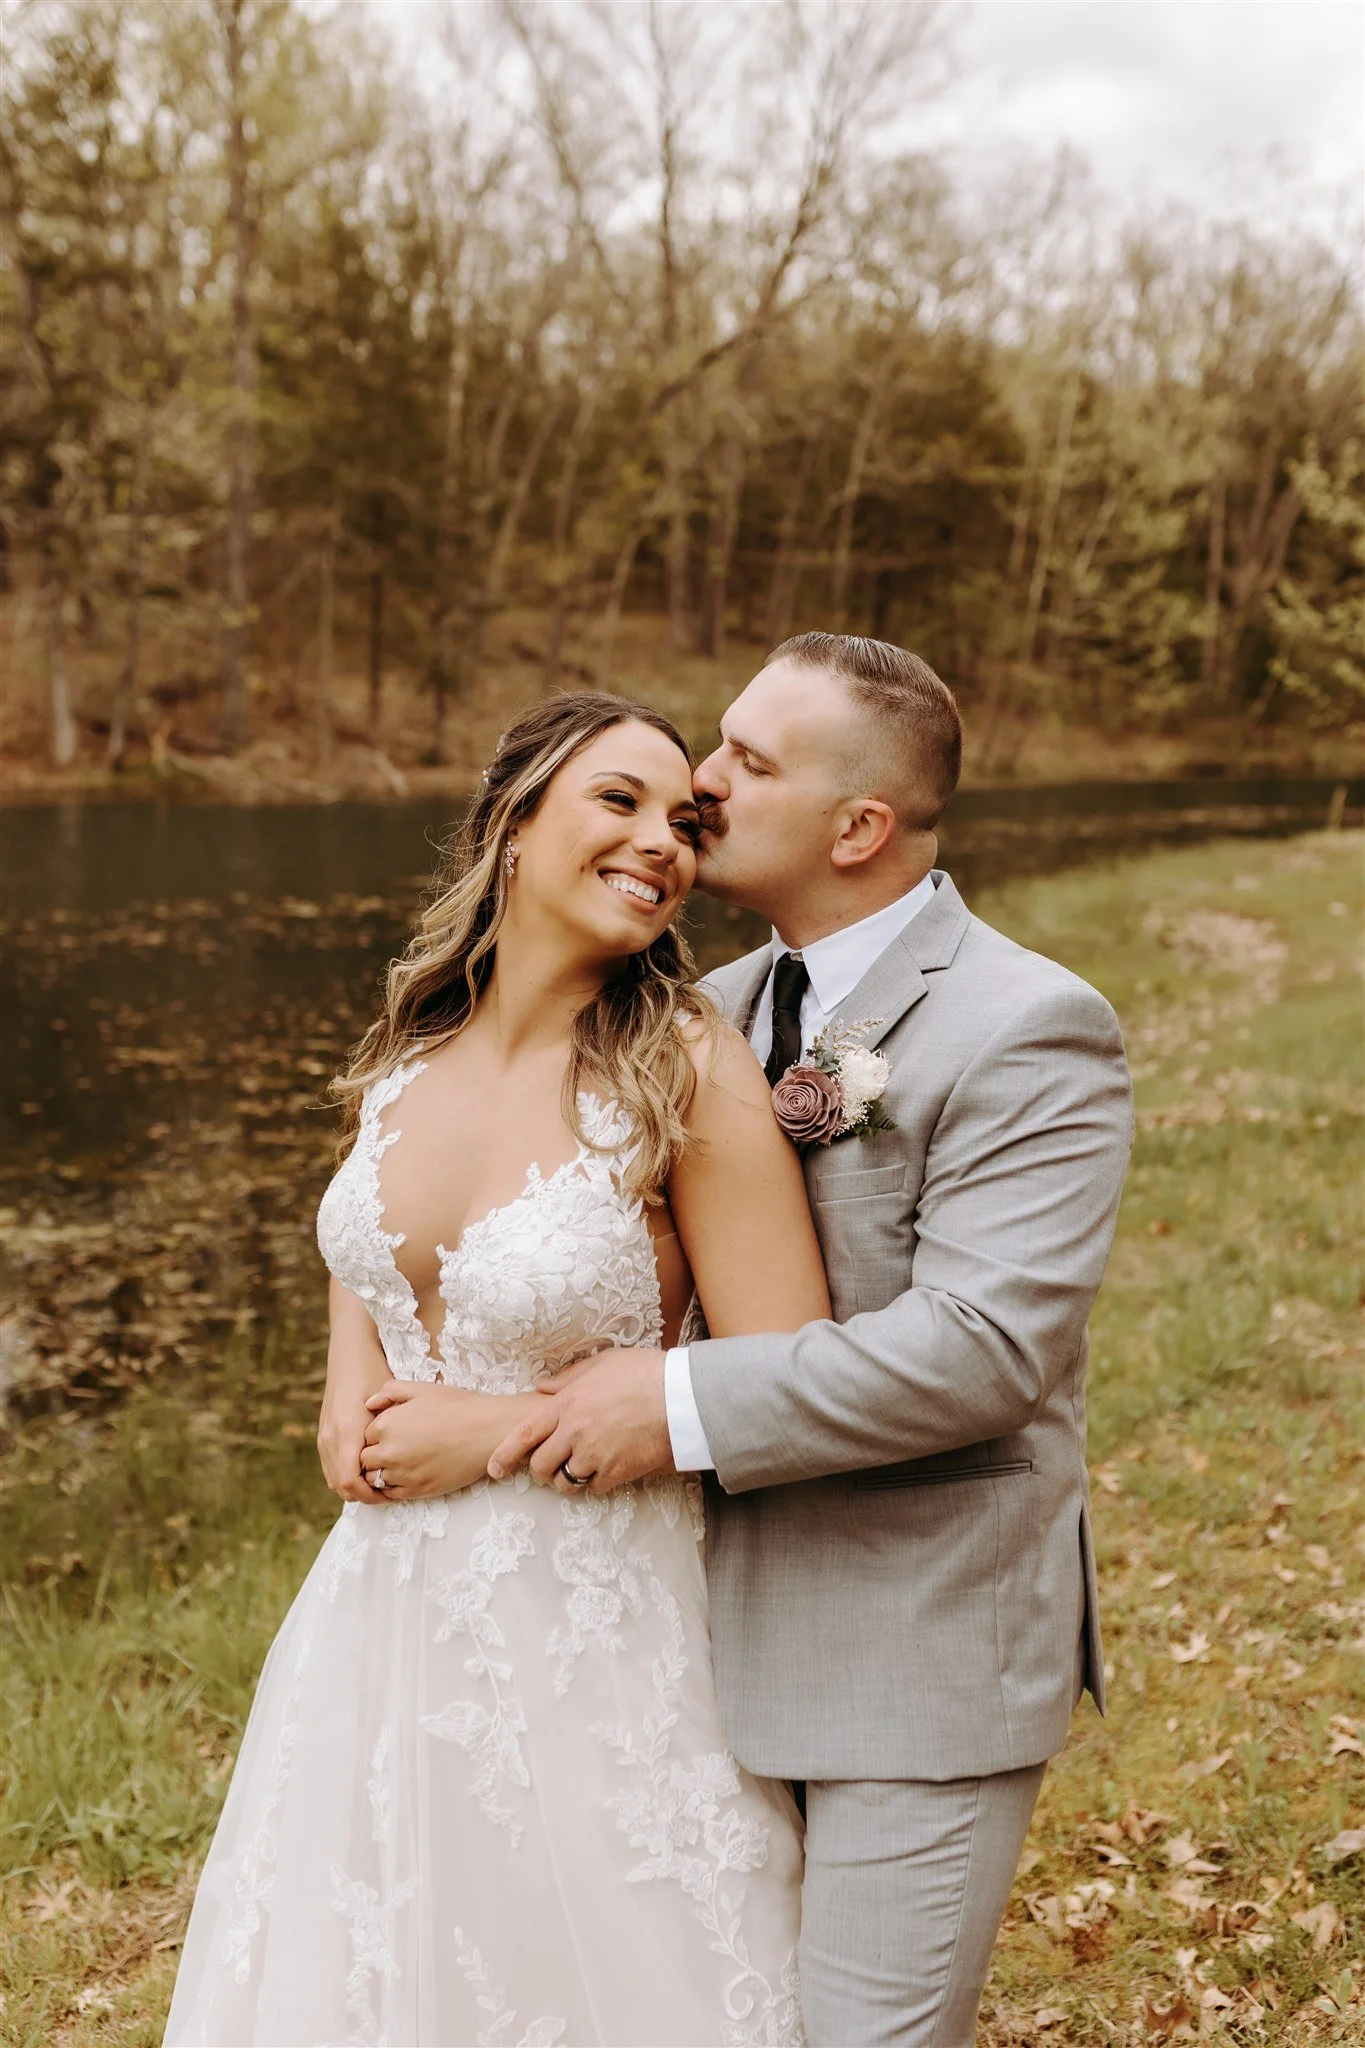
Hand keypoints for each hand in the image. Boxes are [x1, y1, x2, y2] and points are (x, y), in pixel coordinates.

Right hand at [318, 1376, 388, 1504]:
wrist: (350, 1354)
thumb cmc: (375, 1373)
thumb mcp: (388, 1401)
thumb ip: (390, 1434)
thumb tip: (400, 1464)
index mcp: (347, 1431)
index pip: (349, 1481)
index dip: (369, 1495)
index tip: (390, 1493)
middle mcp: (330, 1437)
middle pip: (340, 1486)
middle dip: (364, 1495)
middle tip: (388, 1492)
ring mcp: (323, 1436)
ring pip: (333, 1479)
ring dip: (354, 1487)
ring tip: (380, 1481)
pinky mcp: (322, 1434)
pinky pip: (330, 1467)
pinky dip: (345, 1475)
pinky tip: (367, 1468)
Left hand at [360, 1383, 535, 1499]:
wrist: (488, 1431)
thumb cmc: (458, 1406)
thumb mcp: (422, 1389)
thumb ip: (390, 1392)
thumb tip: (368, 1404)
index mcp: (387, 1425)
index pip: (365, 1436)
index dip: (378, 1434)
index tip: (394, 1432)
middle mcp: (389, 1451)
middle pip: (365, 1460)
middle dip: (375, 1454)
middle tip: (396, 1448)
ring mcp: (402, 1474)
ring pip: (375, 1479)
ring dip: (382, 1472)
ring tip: (402, 1463)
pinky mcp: (417, 1491)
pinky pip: (391, 1494)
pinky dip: (394, 1487)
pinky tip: (409, 1475)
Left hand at [487, 1348, 672, 1495]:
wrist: (681, 1396)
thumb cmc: (644, 1373)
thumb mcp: (601, 1364)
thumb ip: (567, 1377)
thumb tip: (540, 1385)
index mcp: (568, 1403)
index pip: (524, 1434)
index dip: (505, 1454)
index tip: (495, 1467)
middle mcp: (576, 1432)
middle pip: (540, 1465)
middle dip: (540, 1469)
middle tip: (549, 1465)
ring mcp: (596, 1455)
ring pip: (564, 1481)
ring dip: (566, 1478)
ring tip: (579, 1467)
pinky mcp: (617, 1472)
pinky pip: (593, 1488)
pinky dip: (595, 1483)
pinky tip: (605, 1469)